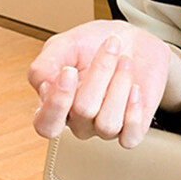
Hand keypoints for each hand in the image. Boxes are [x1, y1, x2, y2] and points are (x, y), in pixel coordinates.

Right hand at [27, 19, 180, 147]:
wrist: (133, 41)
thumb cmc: (94, 45)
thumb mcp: (63, 45)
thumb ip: (44, 66)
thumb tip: (44, 88)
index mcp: (55, 106)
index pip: (46, 125)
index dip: (56, 103)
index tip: (69, 70)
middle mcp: (79, 121)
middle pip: (83, 111)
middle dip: (100, 73)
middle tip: (111, 46)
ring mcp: (105, 128)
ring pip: (108, 124)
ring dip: (120, 85)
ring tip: (126, 61)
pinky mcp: (132, 129)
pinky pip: (130, 138)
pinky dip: (134, 114)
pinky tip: (136, 89)